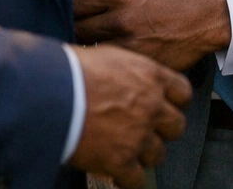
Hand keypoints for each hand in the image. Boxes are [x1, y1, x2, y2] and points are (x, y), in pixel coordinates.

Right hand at [69, 44, 191, 188]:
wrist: (50, 93)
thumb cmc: (70, 70)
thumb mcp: (109, 55)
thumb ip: (127, 69)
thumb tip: (123, 75)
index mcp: (151, 76)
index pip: (182, 92)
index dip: (174, 102)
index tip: (165, 107)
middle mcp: (152, 106)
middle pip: (176, 126)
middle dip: (162, 131)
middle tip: (146, 131)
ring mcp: (139, 135)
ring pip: (158, 154)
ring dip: (144, 155)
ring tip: (128, 152)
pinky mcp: (121, 160)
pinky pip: (137, 179)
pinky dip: (128, 179)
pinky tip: (119, 174)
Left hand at [74, 0, 231, 70]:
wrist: (206, 19)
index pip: (74, 3)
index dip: (66, 7)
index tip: (65, 11)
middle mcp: (121, 20)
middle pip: (76, 28)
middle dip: (72, 28)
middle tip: (74, 29)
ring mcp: (129, 46)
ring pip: (89, 51)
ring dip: (86, 48)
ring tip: (91, 44)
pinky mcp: (138, 65)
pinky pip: (110, 65)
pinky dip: (106, 62)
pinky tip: (109, 58)